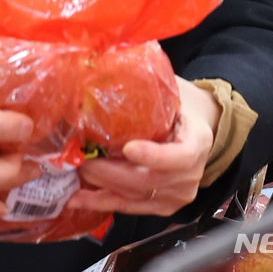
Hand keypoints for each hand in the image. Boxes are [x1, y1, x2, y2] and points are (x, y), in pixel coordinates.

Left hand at [70, 77, 218, 216]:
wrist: (198, 128)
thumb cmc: (182, 105)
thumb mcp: (173, 90)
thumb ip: (149, 86)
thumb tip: (108, 64)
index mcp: (197, 142)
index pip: (179, 156)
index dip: (152, 156)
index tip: (128, 148)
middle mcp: (191, 174)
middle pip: (148, 180)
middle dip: (111, 173)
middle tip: (83, 158)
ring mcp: (177, 194)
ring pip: (136, 198)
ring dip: (102, 189)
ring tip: (75, 175)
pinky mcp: (162, 205)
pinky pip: (131, 208)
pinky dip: (103, 202)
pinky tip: (80, 198)